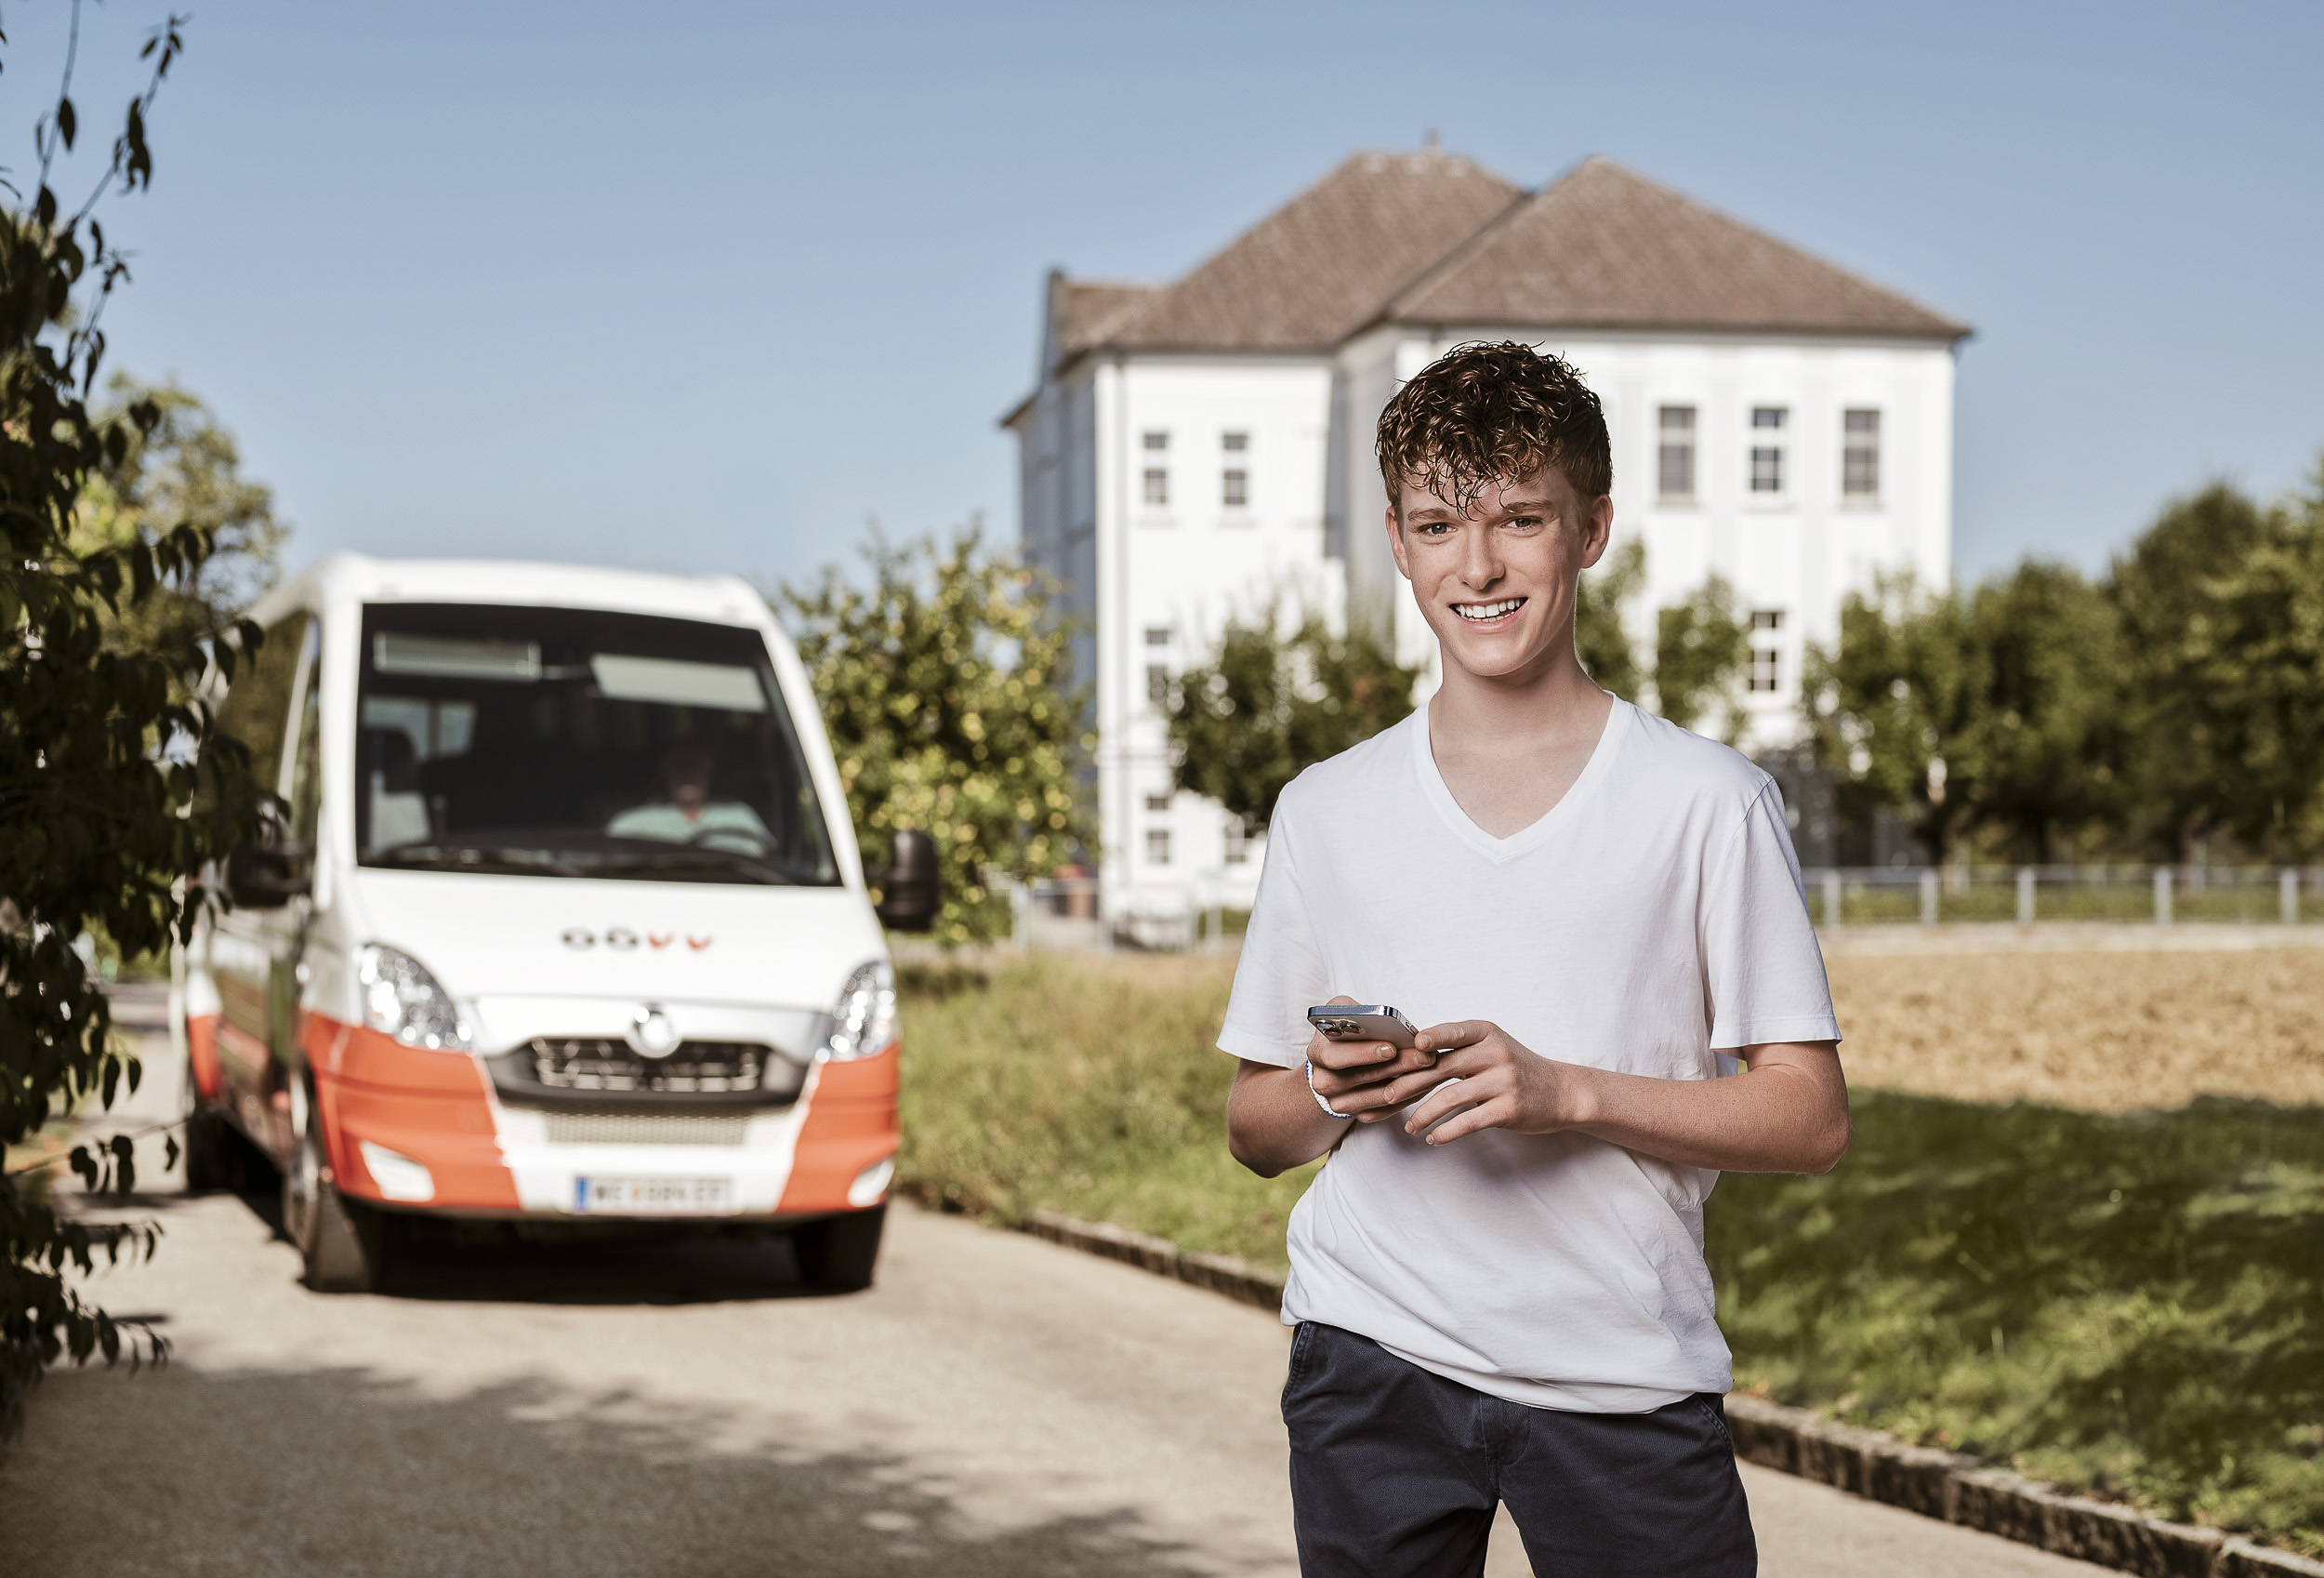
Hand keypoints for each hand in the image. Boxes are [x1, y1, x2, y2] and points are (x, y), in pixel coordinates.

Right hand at [1303, 996, 1442, 1118]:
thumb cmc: (1341, 1031)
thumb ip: (1353, 1010)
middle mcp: (1325, 1082)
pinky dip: (1410, 1096)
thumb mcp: (1340, 1011)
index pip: (1336, 1057)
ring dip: (1410, 1082)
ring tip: (1431, 1066)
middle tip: (1425, 1056)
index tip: (1391, 1048)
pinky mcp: (1360, 1115)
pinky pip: (1388, 1110)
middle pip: (1363, 1078)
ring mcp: (1342, 1103)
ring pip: (1380, 1097)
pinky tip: (1427, 1081)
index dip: (1363, 1054)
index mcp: (1318, 1053)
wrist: (1334, 1064)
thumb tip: (1377, 1017)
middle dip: (1398, 1066)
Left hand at [1387, 1020, 1573, 1144]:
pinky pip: (1468, 1122)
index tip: (1411, 1046)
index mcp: (1487, 1033)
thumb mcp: (1492, 1047)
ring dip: (1423, 1114)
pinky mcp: (1508, 1109)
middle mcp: (1495, 1053)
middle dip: (1409, 1083)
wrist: (1561, 1092)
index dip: (1431, 1037)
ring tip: (1409, 1126)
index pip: (1453, 1031)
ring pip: (1450, 1097)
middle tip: (1385, 1095)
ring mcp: (1503, 1081)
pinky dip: (1445, 1132)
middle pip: (1442, 1067)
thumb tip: (1408, 1055)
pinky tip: (1432, 1138)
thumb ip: (1459, 1048)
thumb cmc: (1516, 1068)